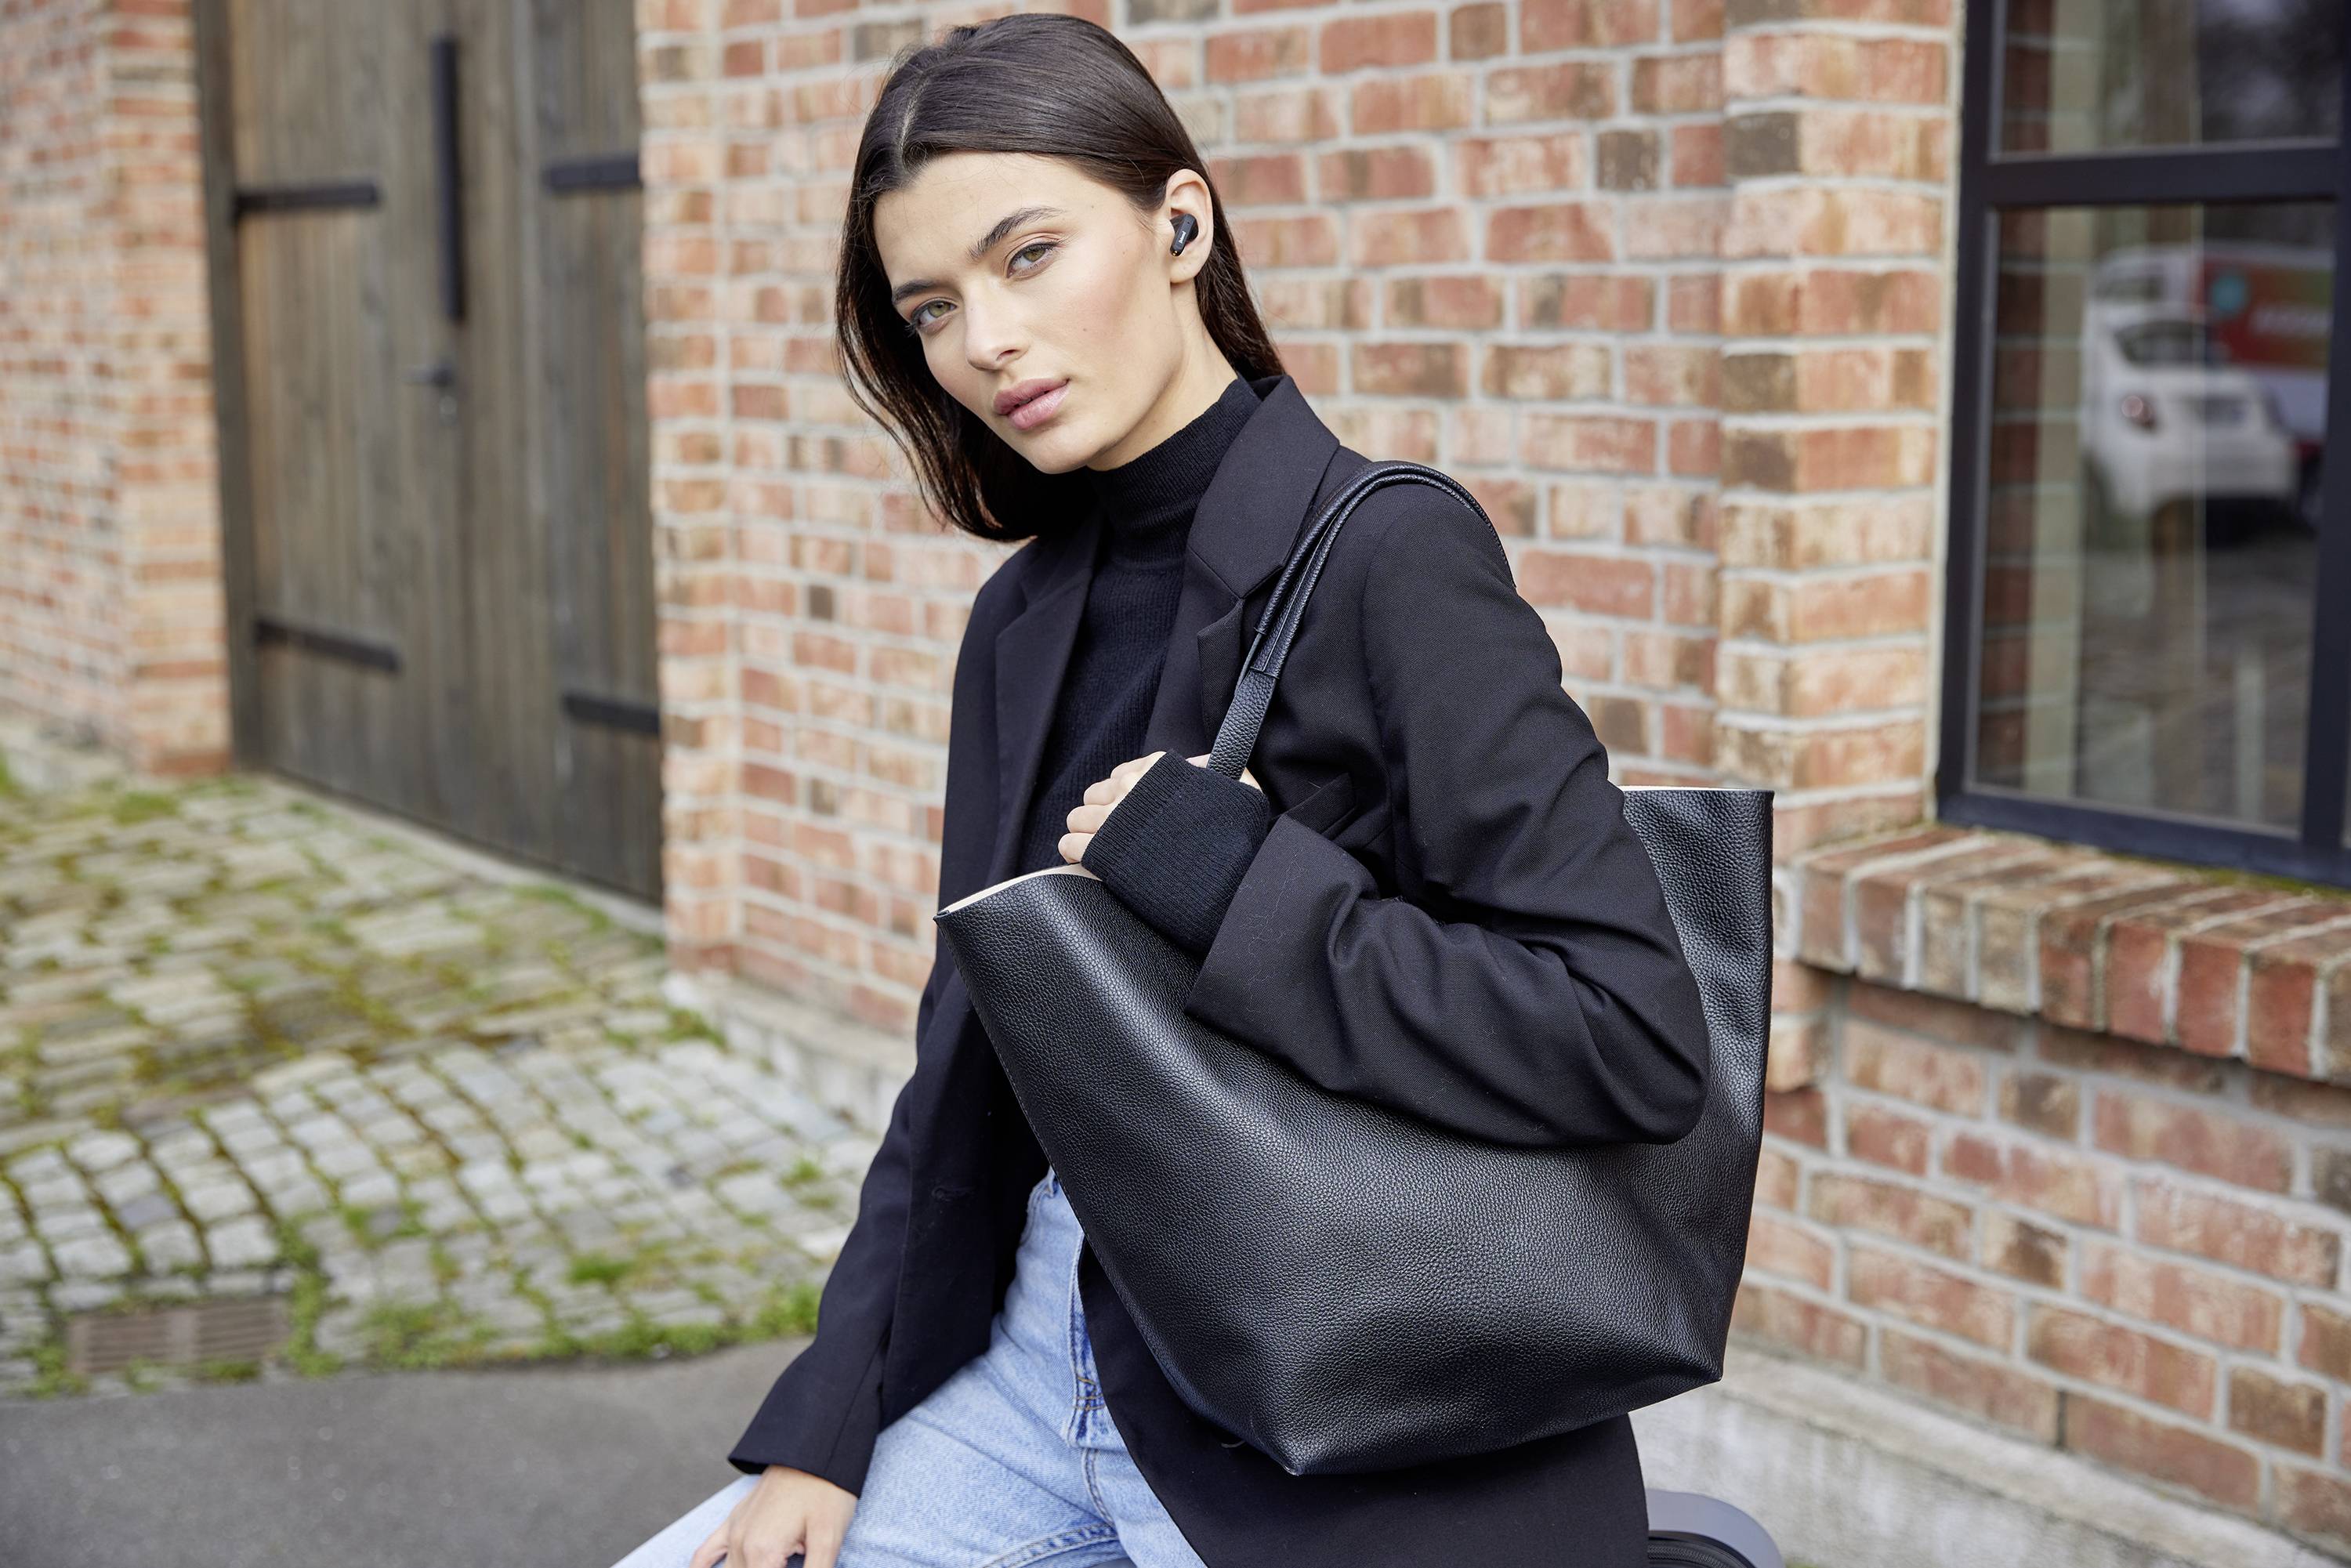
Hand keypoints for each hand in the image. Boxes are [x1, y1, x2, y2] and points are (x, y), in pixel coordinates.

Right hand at [689, 1464, 856, 1567]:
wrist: (816, 1446)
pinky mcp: (735, 1520)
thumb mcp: (829, 1539)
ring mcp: (733, 1531)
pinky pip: (705, 1553)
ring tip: (765, 1566)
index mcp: (762, 1554)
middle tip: (785, 1562)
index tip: (789, 1565)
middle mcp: (741, 1545)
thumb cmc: (827, 1492)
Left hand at [1061, 751, 1259, 864]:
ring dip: (1086, 832)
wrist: (1224, 882)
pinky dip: (1074, 852)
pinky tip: (1086, 861)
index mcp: (1159, 770)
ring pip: (1077, 817)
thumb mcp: (1241, 790)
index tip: (1132, 813)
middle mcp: (1132, 788)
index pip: (1122, 775)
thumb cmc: (1236, 839)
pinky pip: (1069, 843)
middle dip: (1102, 813)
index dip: (1125, 797)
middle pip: (1095, 794)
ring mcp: (1113, 819)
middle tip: (1115, 834)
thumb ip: (1218, 769)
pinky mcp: (1101, 851)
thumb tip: (1198, 763)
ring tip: (1100, 849)